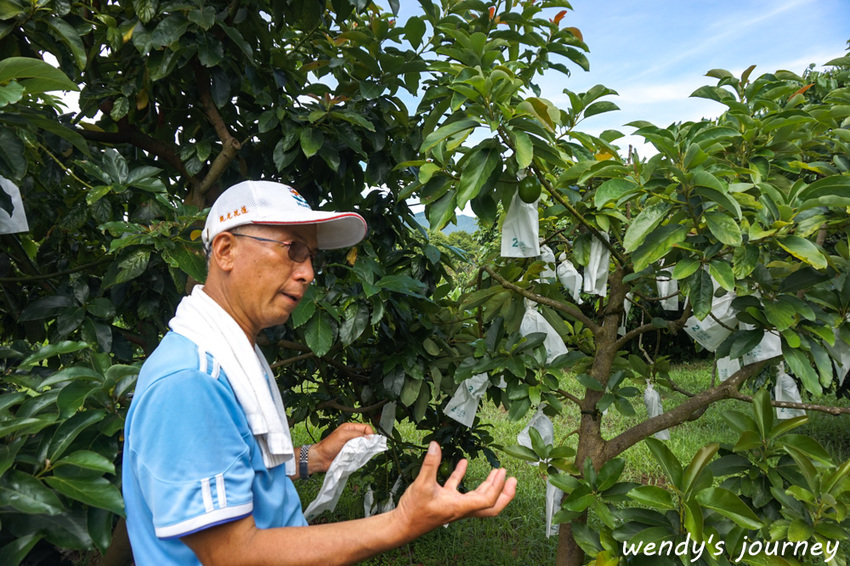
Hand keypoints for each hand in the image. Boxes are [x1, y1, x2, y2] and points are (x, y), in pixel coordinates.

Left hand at [308, 422, 373, 474]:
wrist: (321, 458)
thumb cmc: (328, 445)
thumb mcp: (342, 435)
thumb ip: (356, 434)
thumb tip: (369, 438)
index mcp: (350, 428)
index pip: (366, 428)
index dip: (370, 434)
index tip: (370, 441)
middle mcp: (352, 436)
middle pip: (366, 437)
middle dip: (368, 442)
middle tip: (365, 448)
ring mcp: (352, 446)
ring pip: (364, 446)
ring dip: (364, 450)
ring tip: (359, 453)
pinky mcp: (352, 454)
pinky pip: (360, 454)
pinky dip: (361, 456)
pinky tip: (357, 457)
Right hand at [392, 441, 516, 538]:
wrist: (402, 525)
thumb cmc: (414, 510)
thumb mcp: (422, 484)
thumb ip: (430, 464)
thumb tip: (435, 445)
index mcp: (460, 506)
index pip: (487, 500)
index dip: (497, 488)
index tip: (503, 473)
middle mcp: (461, 508)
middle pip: (490, 506)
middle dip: (503, 493)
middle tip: (512, 479)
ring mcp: (454, 505)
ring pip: (478, 498)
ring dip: (489, 485)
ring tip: (496, 471)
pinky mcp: (445, 500)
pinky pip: (459, 489)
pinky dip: (463, 476)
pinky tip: (463, 463)